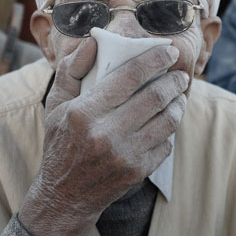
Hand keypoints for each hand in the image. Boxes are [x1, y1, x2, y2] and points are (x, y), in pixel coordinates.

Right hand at [18, 38, 187, 235]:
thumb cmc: (61, 141)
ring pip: (167, 120)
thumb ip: (71, 69)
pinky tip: (165, 122)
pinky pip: (165, 144)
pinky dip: (169, 129)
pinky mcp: (137, 171)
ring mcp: (124, 155)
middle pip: (155, 97)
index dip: (155, 59)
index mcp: (84, 112)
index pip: (130, 75)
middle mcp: (106, 133)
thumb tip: (94, 41)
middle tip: (180, 74)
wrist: (64, 194)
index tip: (169, 52)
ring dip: (178, 103)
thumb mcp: (55, 103)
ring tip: (178, 95)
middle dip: (174, 81)